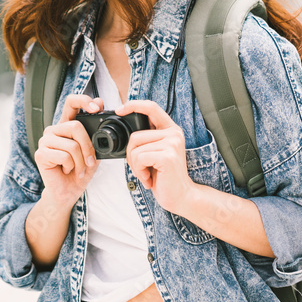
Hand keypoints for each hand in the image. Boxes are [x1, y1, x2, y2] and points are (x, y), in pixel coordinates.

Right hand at [33, 94, 103, 207]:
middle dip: (88, 147)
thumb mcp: (94, 149)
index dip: (84, 100)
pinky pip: (64, 156)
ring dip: (81, 161)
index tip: (97, 107)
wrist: (69, 191)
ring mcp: (45, 141)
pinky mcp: (41, 154)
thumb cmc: (81, 169)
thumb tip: (100, 103)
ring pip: (72, 144)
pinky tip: (67, 170)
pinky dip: (71, 167)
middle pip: (76, 126)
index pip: (71, 102)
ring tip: (78, 169)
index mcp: (67, 125)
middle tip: (90, 161)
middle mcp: (54, 130)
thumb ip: (96, 130)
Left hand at [119, 99, 194, 214]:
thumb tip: (126, 132)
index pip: (151, 107)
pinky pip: (139, 158)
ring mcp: (172, 143)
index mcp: (171, 130)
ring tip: (147, 173)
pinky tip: (149, 178)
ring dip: (135, 165)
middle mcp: (174, 133)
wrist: (181, 196)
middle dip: (131, 155)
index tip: (120, 110)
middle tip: (141, 168)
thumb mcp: (155, 153)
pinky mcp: (168, 156)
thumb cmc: (165, 177)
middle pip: (135, 135)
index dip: (134, 105)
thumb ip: (147, 140)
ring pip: (135, 148)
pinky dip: (139, 171)